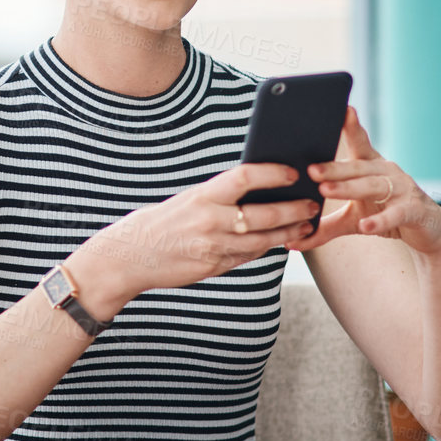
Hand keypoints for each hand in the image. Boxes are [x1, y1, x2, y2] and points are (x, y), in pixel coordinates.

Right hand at [70, 162, 320, 307]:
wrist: (128, 256)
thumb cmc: (160, 222)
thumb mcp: (188, 200)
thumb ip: (220, 197)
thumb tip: (257, 189)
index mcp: (203, 196)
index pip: (247, 177)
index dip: (275, 173)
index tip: (294, 172)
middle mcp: (210, 221)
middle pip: (265, 214)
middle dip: (294, 210)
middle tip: (312, 204)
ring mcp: (214, 247)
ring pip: (263, 240)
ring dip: (289, 233)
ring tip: (305, 226)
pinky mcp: (214, 267)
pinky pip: (248, 257)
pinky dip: (266, 249)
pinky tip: (280, 242)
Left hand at [286, 107, 440, 256]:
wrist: (429, 231)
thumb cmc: (387, 215)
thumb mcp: (352, 221)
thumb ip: (324, 228)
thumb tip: (290, 242)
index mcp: (370, 166)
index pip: (358, 142)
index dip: (351, 126)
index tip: (341, 108)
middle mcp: (386, 171)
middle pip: (357, 167)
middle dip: (333, 168)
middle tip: (310, 170)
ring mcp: (402, 189)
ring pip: (373, 186)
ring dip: (349, 188)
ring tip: (326, 190)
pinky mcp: (414, 210)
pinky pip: (395, 213)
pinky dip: (380, 220)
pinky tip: (365, 226)